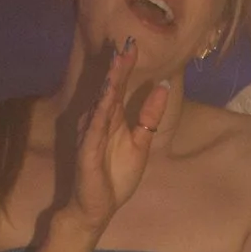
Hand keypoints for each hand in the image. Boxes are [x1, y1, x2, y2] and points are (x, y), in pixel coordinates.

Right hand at [55, 37, 172, 236]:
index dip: (125, 67)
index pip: (118, 88)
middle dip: (118, 67)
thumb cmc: (115, 177)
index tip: (132, 44)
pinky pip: (94, 130)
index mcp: (111, 120)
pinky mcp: (87, 153)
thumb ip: (149, 116)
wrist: (96, 208)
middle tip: (126, 43)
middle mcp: (99, 123)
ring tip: (117, 63)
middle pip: (110, 90)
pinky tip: (105, 98)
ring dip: (109, 83)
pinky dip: (100, 113)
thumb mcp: (140, 143)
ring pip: (102, 104)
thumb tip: (163, 86)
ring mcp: (91, 136)